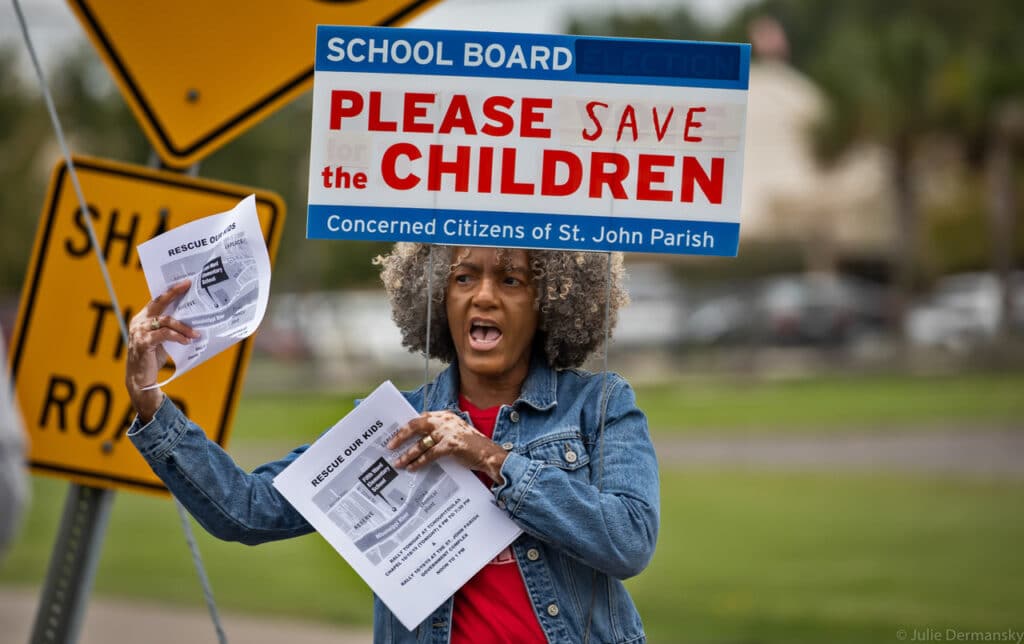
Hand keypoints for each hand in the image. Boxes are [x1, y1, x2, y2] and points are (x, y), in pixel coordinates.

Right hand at [125, 280, 199, 421]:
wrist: (140, 379)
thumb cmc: (153, 358)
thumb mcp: (161, 339)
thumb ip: (169, 328)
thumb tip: (192, 319)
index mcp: (143, 318)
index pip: (158, 300)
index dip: (171, 291)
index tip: (186, 282)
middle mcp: (139, 322)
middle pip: (159, 303)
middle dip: (174, 293)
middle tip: (188, 287)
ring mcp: (139, 331)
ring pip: (165, 321)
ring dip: (183, 327)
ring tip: (196, 334)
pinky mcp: (143, 343)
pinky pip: (164, 334)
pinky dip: (178, 336)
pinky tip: (187, 341)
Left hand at [388, 411, 508, 483]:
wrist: (489, 455)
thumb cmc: (471, 446)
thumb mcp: (453, 434)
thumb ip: (438, 434)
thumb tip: (417, 442)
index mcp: (445, 415)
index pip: (420, 418)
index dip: (406, 427)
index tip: (395, 435)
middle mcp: (445, 420)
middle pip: (416, 425)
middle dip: (401, 436)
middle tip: (390, 446)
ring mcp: (448, 432)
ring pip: (420, 443)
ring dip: (407, 454)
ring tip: (398, 462)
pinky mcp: (451, 445)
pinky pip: (429, 455)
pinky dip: (419, 461)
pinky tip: (412, 467)